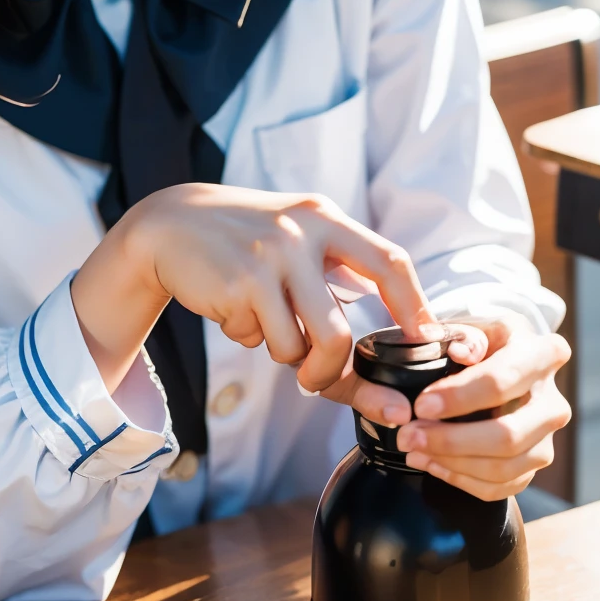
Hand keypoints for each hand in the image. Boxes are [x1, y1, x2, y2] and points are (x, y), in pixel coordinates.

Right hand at [73, 182, 435, 394]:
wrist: (169, 224)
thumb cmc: (244, 239)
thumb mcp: (295, 232)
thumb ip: (340, 269)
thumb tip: (397, 330)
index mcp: (325, 218)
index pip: (389, 262)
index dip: (414, 306)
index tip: (429, 341)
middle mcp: (301, 233)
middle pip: (338, 335)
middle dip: (332, 376)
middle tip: (317, 383)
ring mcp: (268, 259)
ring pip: (297, 347)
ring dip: (285, 357)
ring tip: (266, 329)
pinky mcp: (236, 285)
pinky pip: (256, 339)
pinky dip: (248, 337)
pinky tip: (233, 309)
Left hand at [389, 316, 571, 500]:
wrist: (501, 364)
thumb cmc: (483, 343)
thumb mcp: (473, 326)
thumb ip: (465, 336)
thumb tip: (461, 352)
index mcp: (543, 354)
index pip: (502, 381)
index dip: (459, 397)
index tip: (421, 406)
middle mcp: (553, 402)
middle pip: (508, 435)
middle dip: (451, 441)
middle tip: (409, 435)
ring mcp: (547, 439)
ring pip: (504, 468)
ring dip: (451, 463)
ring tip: (413, 448)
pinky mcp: (534, 464)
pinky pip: (502, 486)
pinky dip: (462, 479)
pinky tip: (431, 462)